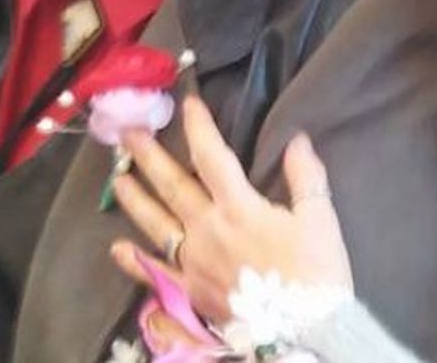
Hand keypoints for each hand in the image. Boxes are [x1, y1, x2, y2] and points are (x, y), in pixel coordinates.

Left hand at [110, 96, 353, 322]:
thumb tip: (297, 139)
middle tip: (130, 133)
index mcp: (239, 207)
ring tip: (118, 176)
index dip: (198, 127)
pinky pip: (157, 273)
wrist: (304, 332)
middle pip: (173, 186)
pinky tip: (117, 248)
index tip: (187, 103)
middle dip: (150, 156)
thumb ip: (306, 176)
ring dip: (135, 198)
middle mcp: (208, 229)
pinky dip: (135, 262)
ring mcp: (195, 262)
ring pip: (157, 223)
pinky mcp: (192, 292)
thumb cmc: (314, 274)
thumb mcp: (320, 219)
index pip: (212, 157)